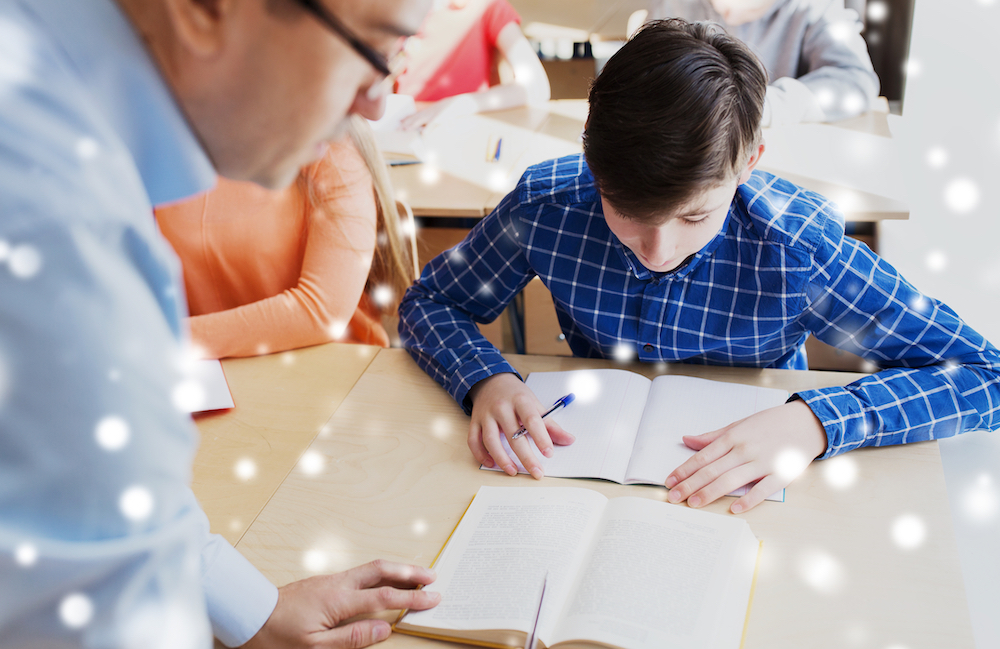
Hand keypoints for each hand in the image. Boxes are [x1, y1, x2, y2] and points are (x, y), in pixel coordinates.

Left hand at [240, 560, 439, 648]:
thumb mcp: (314, 648)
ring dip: (396, 570)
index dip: (411, 598)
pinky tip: (383, 580)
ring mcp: (331, 580)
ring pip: (371, 568)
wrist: (248, 615)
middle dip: (410, 572)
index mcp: (338, 600)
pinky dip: (379, 573)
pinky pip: (360, 573)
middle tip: (432, 576)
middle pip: (382, 570)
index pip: (384, 597)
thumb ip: (352, 638)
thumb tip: (385, 629)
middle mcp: (337, 584)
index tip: (432, 598)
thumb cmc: (276, 635)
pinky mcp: (324, 582)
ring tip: (415, 575)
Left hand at [400, 95, 476, 130]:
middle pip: (418, 116)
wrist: (471, 102)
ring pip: (423, 119)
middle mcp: (434, 109)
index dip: (409, 117)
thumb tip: (431, 129)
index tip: (400, 122)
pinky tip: (423, 134)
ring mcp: (439, 112)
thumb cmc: (460, 109)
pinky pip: (435, 123)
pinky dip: (429, 129)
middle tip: (398, 127)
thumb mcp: (447, 112)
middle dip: (408, 122)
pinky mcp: (444, 116)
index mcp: (434, 109)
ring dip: (413, 124)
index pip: (419, 113)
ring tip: (405, 129)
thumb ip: (439, 119)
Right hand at [467, 373, 575, 478]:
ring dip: (502, 459)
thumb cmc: (515, 395)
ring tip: (513, 471)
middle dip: (526, 457)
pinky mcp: (475, 422)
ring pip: (491, 440)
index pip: (532, 420)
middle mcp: (501, 407)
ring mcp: (486, 415)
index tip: (549, 453)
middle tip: (537, 472)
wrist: (490, 381)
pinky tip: (492, 463)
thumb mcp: (534, 404)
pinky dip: (481, 454)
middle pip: (513, 435)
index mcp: (520, 401)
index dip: (541, 437)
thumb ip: (550, 424)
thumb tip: (569, 440)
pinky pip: (474, 441)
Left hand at [664, 400, 827, 513]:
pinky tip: (733, 509)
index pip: (702, 457)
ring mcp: (763, 462)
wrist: (806, 422)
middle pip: (712, 470)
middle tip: (673, 497)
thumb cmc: (770, 423)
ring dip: (710, 493)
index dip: (684, 470)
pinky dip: (748, 500)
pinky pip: (762, 490)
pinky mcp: (780, 474)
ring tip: (693, 503)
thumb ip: (713, 436)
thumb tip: (687, 440)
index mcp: (733, 437)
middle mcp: (744, 450)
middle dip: (690, 485)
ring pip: (731, 480)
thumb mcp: (739, 424)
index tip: (670, 481)